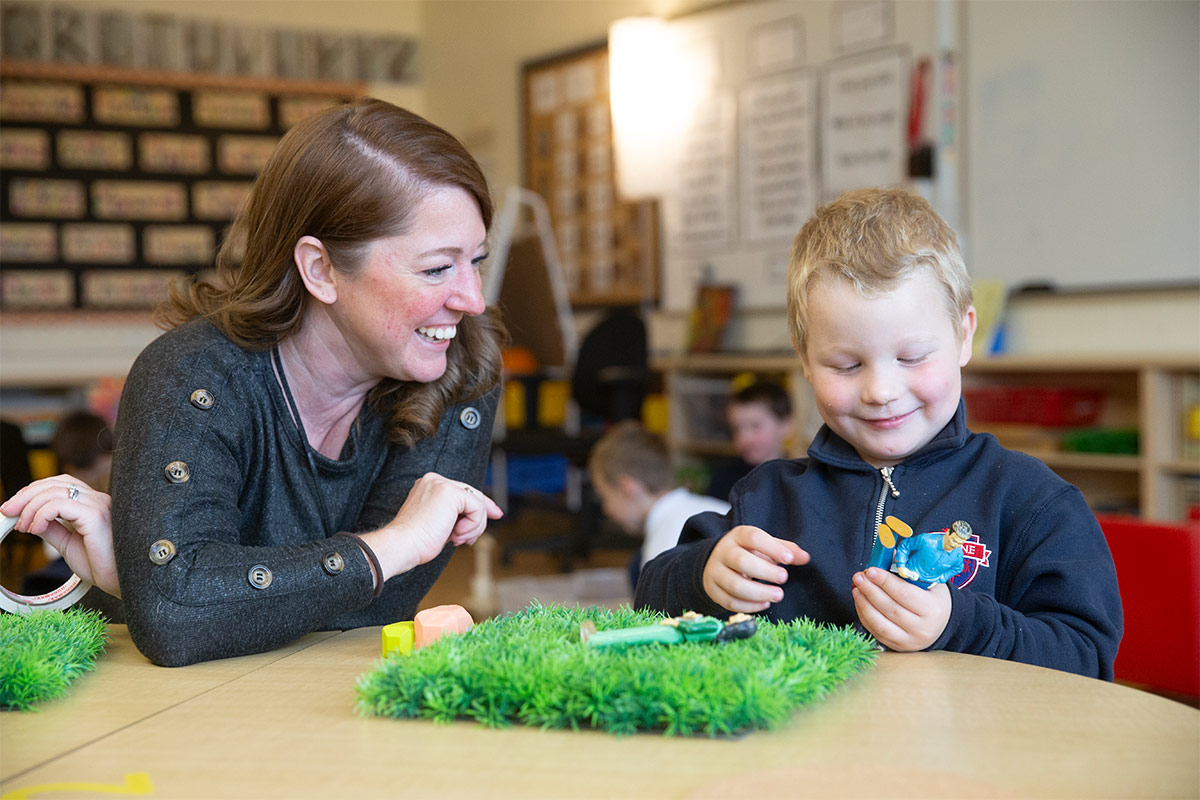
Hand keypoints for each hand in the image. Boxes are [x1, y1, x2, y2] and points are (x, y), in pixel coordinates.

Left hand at [0, 475, 118, 597]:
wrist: (121, 582)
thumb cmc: (102, 567)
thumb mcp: (68, 545)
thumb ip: (53, 529)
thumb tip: (32, 520)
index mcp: (93, 504)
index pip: (61, 484)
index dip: (34, 492)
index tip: (14, 509)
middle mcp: (98, 500)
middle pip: (55, 483)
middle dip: (25, 496)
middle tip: (7, 512)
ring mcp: (98, 505)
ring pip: (54, 491)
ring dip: (30, 507)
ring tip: (22, 528)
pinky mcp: (95, 515)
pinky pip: (59, 505)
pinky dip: (41, 515)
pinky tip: (35, 530)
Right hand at [361, 472, 502, 580]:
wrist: (402, 546)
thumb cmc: (415, 542)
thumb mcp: (439, 523)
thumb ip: (455, 515)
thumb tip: (477, 517)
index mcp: (428, 485)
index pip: (463, 491)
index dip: (480, 505)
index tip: (496, 514)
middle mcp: (434, 479)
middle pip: (472, 494)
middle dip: (482, 516)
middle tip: (473, 539)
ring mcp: (442, 484)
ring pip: (476, 503)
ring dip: (473, 527)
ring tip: (457, 540)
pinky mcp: (450, 493)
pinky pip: (476, 508)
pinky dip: (472, 526)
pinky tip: (456, 536)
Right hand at [702, 525, 808, 613]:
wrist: (715, 563)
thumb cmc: (746, 553)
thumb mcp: (764, 546)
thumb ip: (785, 550)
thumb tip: (805, 558)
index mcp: (737, 536)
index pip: (753, 537)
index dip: (772, 548)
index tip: (789, 559)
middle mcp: (723, 552)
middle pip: (741, 561)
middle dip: (765, 572)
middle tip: (784, 578)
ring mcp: (715, 572)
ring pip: (734, 585)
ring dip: (759, 593)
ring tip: (778, 595)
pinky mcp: (713, 591)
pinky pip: (729, 602)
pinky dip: (749, 606)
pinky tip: (765, 604)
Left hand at [851, 567, 950, 650]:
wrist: (942, 623)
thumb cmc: (932, 597)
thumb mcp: (929, 581)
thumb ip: (908, 569)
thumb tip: (887, 554)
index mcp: (933, 609)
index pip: (904, 594)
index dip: (885, 582)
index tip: (871, 570)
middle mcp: (922, 628)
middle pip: (890, 609)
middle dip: (871, 591)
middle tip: (859, 576)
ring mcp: (909, 640)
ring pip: (880, 623)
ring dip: (864, 604)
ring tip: (856, 587)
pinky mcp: (898, 646)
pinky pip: (876, 631)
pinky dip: (864, 615)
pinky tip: (860, 601)